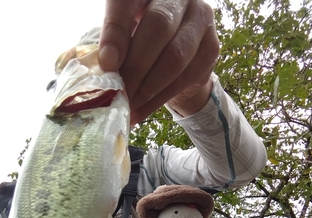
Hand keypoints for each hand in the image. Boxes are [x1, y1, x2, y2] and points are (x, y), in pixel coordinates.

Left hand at [99, 0, 218, 124]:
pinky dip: (158, 99)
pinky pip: (184, 77)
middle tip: (118, 94)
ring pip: (175, 56)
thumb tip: (99, 67)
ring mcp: (200, 18)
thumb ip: (112, 44)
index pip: (129, 0)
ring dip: (148, 88)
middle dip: (135, 67)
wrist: (178, 57)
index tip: (107, 63)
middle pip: (158, 27)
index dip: (116, 30)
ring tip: (128, 107)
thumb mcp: (122, 37)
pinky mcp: (211, 47)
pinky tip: (141, 112)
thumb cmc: (141, 42)